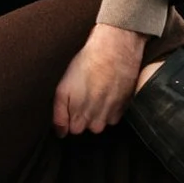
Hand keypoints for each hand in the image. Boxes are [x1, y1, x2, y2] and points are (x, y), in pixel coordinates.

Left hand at [52, 22, 145, 137]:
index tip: (71, 105)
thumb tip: (60, 133)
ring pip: (100, 125)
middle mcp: (94, 118)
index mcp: (77, 113)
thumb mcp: (63, 87)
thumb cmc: (87, 63)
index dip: (69, 118)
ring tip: (96, 93)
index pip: (71, 130)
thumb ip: (59, 113)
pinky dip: (110, 110)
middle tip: (84, 95)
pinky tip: (108, 94)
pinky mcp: (123, 108)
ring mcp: (109, 114)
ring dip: (97, 114)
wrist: (115, 49)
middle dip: (82, 117)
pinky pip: (113, 118)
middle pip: (85, 128)